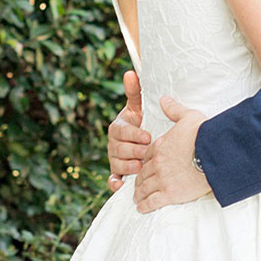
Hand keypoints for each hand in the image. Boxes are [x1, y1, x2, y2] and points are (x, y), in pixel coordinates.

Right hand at [107, 70, 152, 190]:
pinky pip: (112, 179)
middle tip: (148, 152)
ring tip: (141, 166)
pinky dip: (114, 183)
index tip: (148, 136)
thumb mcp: (139, 106)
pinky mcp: (117, 172)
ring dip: (129, 166)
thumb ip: (135, 92)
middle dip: (134, 151)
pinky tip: (120, 186)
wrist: (144, 138)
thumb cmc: (142, 120)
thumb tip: (130, 73)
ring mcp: (115, 159)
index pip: (122, 132)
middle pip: (120, 149)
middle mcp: (113, 144)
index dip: (135, 135)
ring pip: (117, 164)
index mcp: (118, 127)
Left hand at [133, 96, 211, 213]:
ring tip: (137, 198)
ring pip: (144, 188)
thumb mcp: (189, 117)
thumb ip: (174, 110)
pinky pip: (151, 201)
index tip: (144, 167)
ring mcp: (162, 179)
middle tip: (138, 186)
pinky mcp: (170, 194)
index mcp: (161, 146)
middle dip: (139, 180)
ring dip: (139, 193)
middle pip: (143, 173)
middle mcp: (158, 163)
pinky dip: (144, 205)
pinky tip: (141, 208)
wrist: (215, 154)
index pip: (147, 156)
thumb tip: (163, 99)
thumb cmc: (205, 135)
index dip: (144, 163)